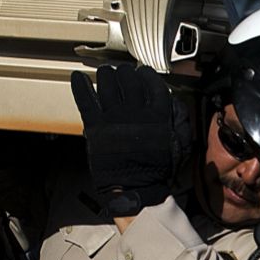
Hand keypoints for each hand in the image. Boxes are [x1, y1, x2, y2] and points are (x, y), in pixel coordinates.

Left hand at [69, 64, 185, 216]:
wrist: (134, 189)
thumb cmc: (156, 170)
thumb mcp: (180, 144)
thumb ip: (180, 120)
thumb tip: (175, 102)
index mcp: (157, 115)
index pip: (152, 83)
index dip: (147, 75)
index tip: (143, 73)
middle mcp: (135, 112)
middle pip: (128, 79)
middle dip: (125, 72)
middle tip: (123, 71)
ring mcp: (113, 118)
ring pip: (108, 84)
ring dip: (106, 75)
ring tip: (106, 72)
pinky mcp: (95, 127)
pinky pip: (86, 100)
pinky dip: (81, 87)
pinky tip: (78, 77)